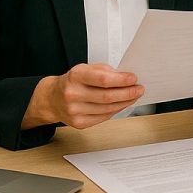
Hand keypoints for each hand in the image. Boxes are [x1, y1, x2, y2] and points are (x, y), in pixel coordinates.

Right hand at [22, 63, 143, 129]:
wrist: (52, 98)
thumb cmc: (73, 81)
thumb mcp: (87, 68)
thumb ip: (105, 71)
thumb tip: (126, 78)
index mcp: (76, 76)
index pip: (103, 80)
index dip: (121, 80)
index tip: (134, 79)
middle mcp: (73, 94)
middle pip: (107, 97)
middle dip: (128, 93)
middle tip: (139, 89)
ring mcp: (74, 111)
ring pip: (107, 109)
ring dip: (125, 102)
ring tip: (134, 96)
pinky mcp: (78, 123)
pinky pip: (103, 117)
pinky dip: (116, 110)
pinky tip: (122, 104)